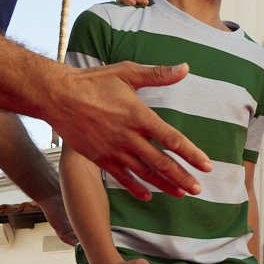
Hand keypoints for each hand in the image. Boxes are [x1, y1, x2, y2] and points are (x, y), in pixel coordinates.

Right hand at [47, 61, 209, 198]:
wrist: (57, 96)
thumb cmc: (93, 81)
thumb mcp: (127, 73)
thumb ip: (158, 74)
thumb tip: (185, 68)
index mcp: (139, 116)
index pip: (172, 139)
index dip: (192, 154)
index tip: (207, 165)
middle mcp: (129, 137)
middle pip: (162, 163)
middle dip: (182, 178)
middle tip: (198, 189)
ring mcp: (114, 150)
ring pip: (144, 173)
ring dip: (164, 185)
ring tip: (180, 194)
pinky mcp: (100, 158)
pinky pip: (122, 178)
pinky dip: (136, 188)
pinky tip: (148, 195)